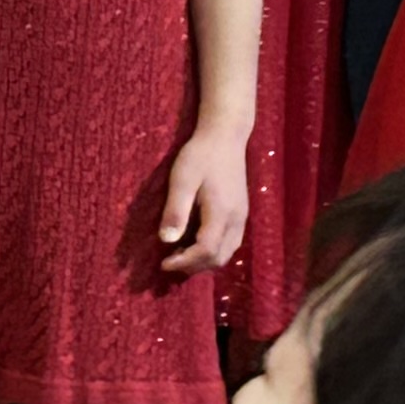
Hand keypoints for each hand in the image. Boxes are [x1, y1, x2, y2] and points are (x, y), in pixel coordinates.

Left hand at [158, 123, 251, 273]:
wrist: (225, 137)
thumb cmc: (200, 155)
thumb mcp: (182, 179)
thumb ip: (176, 210)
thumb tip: (167, 240)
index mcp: (221, 213)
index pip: (206, 251)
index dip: (185, 262)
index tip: (163, 263)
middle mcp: (236, 220)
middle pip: (219, 258)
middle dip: (194, 266)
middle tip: (169, 262)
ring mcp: (242, 217)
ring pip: (227, 253)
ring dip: (204, 261)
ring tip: (180, 255)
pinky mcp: (241, 213)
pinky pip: (231, 243)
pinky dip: (214, 251)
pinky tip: (196, 243)